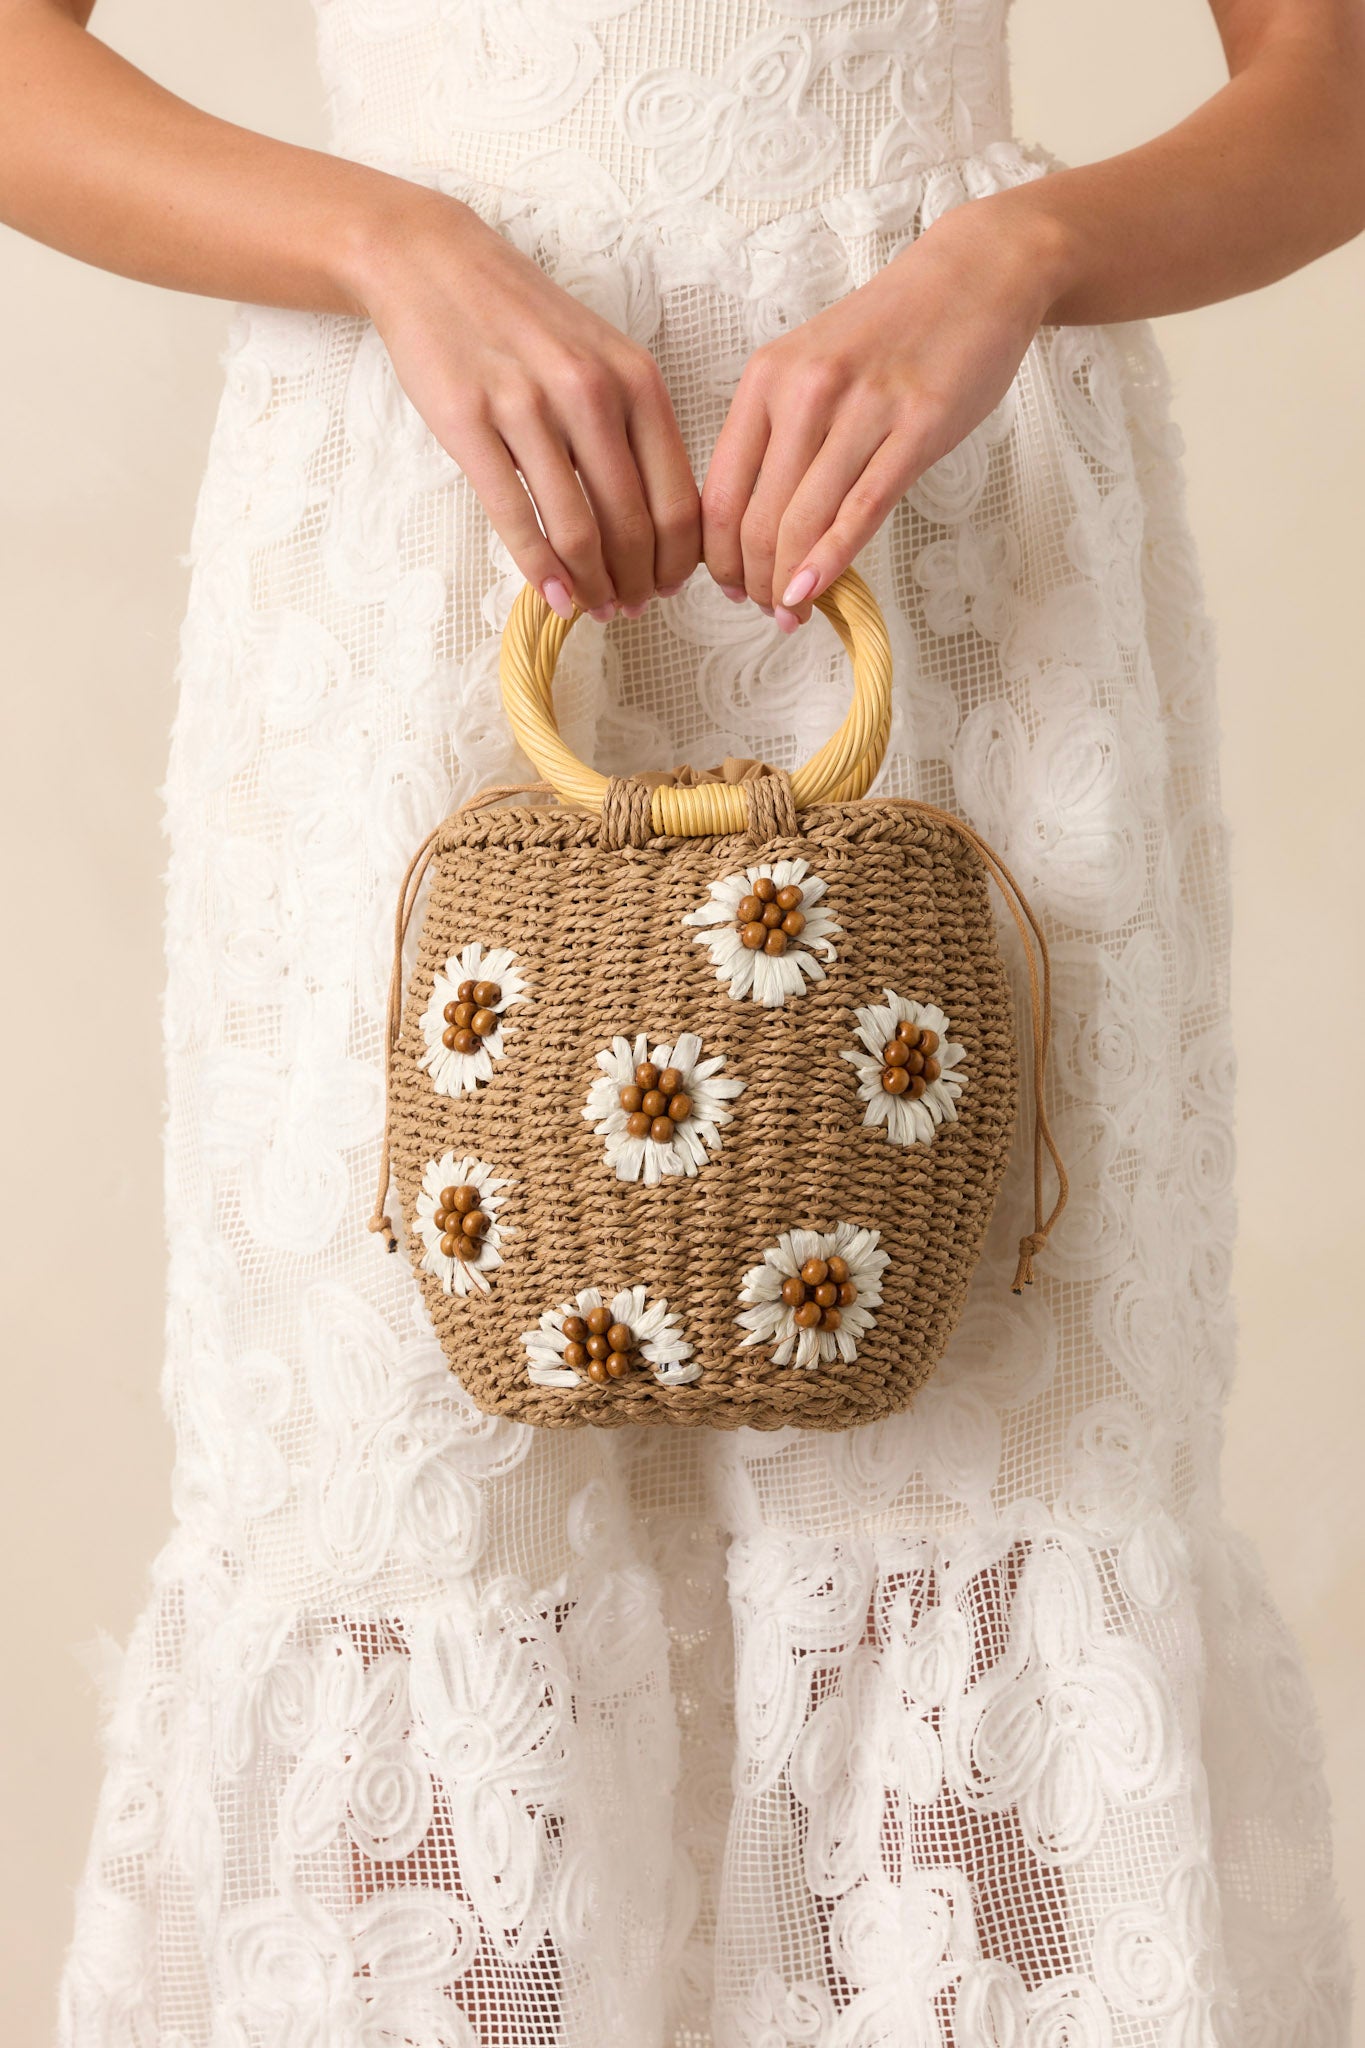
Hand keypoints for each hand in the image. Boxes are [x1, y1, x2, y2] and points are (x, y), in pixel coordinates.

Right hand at [353, 191, 700, 620]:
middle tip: (629, 608)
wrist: (434, 262)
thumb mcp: (600, 359)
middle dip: (637, 581)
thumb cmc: (523, 321)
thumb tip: (656, 523)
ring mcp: (529, 406)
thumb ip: (632, 429)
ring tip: (593, 607)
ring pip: (579, 526)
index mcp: (637, 380)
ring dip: (591, 583)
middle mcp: (592, 392)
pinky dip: (540, 568)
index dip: (677, 558)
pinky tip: (554, 596)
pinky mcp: (470, 422)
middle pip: (634, 522)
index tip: (669, 587)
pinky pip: (515, 515)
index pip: (677, 496)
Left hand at [700, 199, 1070, 629]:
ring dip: (790, 583)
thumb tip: (753, 525)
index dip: (717, 556)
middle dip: (753, 580)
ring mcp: (862, 408)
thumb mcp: (812, 370)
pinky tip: (813, 595)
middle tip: (764, 609)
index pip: (720, 491)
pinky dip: (830, 562)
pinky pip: (861, 510)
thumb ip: (781, 437)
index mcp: (766, 379)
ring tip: (791, 611)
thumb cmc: (893, 333)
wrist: (975, 276)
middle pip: (757, 517)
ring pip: (804, 521)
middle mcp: (804, 391)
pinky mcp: (917, 426)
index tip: (728, 586)